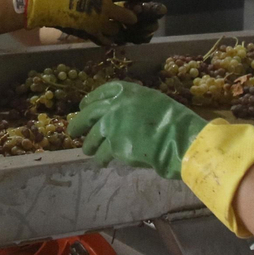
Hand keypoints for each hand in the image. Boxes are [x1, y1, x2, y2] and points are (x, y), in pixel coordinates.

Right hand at [23, 0, 149, 45]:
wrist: (47, 4)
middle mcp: (104, 8)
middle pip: (129, 16)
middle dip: (133, 18)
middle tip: (133, 19)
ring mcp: (98, 22)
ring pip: (118, 30)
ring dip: (120, 30)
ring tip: (121, 30)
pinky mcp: (90, 33)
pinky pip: (106, 41)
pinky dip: (110, 41)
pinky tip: (112, 40)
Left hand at [70, 81, 253, 236]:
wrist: (180, 139)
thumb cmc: (174, 120)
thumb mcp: (153, 101)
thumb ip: (133, 105)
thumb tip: (120, 113)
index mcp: (125, 91)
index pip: (98, 94)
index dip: (89, 102)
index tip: (84, 108)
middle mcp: (114, 105)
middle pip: (88, 114)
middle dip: (78, 124)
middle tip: (72, 132)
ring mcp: (112, 126)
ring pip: (91, 137)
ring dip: (89, 145)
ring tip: (88, 151)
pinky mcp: (114, 146)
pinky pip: (102, 154)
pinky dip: (101, 159)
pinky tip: (102, 163)